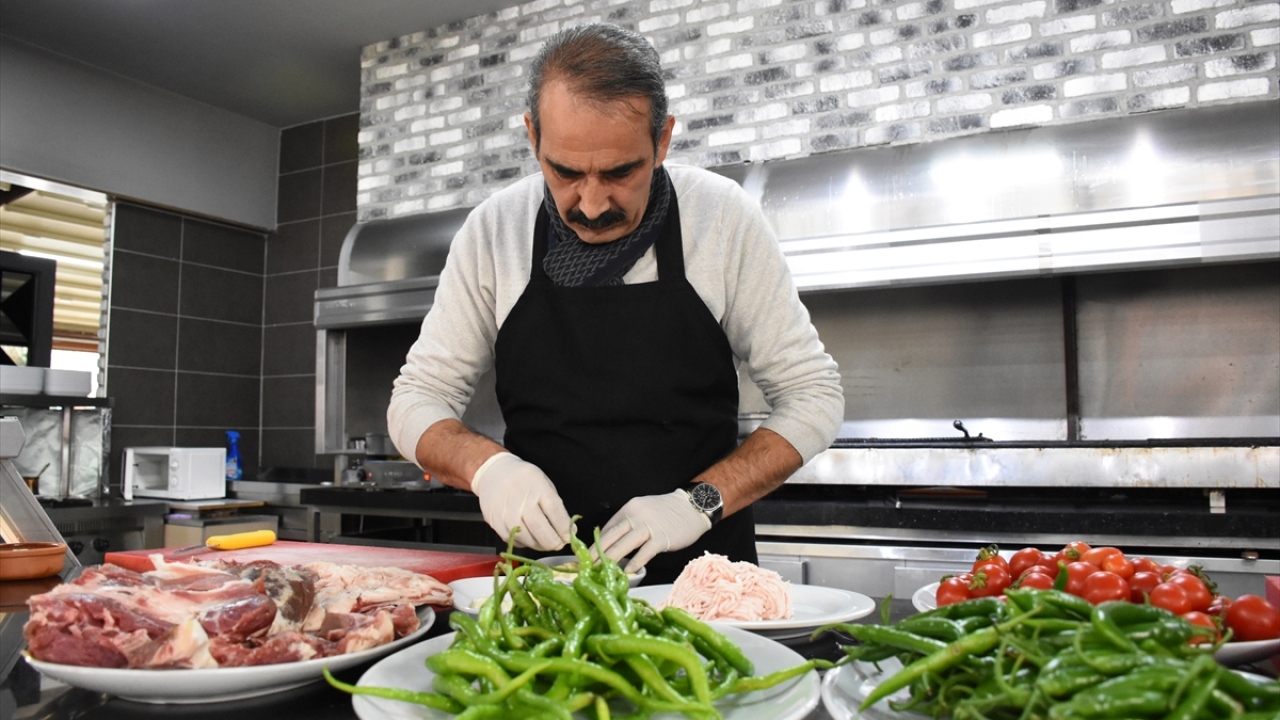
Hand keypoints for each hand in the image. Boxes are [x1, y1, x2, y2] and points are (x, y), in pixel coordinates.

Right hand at [470, 452, 571, 550]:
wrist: (493, 472)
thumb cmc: (524, 479)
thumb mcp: (543, 483)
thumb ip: (555, 505)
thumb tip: (568, 530)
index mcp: (537, 486)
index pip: (554, 511)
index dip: (563, 528)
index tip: (569, 537)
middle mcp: (521, 500)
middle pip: (540, 529)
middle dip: (553, 542)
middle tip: (558, 544)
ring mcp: (505, 512)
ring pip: (526, 539)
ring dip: (539, 545)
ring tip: (544, 542)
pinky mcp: (495, 522)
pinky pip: (512, 540)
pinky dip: (523, 543)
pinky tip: (528, 538)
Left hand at [595, 490, 710, 573]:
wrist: (691, 507)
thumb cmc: (667, 511)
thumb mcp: (643, 510)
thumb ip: (628, 523)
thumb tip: (612, 541)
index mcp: (629, 509)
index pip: (608, 528)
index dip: (595, 543)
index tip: (587, 555)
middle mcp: (636, 516)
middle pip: (610, 537)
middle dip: (596, 553)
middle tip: (585, 566)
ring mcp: (648, 527)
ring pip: (623, 545)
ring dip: (610, 560)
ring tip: (600, 572)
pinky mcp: (661, 538)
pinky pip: (644, 553)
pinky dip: (634, 564)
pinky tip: (627, 573)